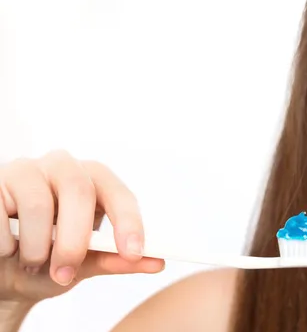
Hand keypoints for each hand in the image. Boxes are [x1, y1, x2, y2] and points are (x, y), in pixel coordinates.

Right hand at [0, 150, 163, 303]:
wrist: (3, 270)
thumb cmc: (49, 260)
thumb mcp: (84, 263)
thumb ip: (116, 259)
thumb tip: (158, 263)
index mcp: (92, 181)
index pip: (118, 193)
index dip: (128, 222)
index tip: (134, 253)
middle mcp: (62, 167)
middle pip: (79, 190)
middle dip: (76, 239)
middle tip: (66, 273)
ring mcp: (26, 170)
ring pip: (38, 203)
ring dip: (37, 246)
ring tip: (32, 262)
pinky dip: (5, 243)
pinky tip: (7, 251)